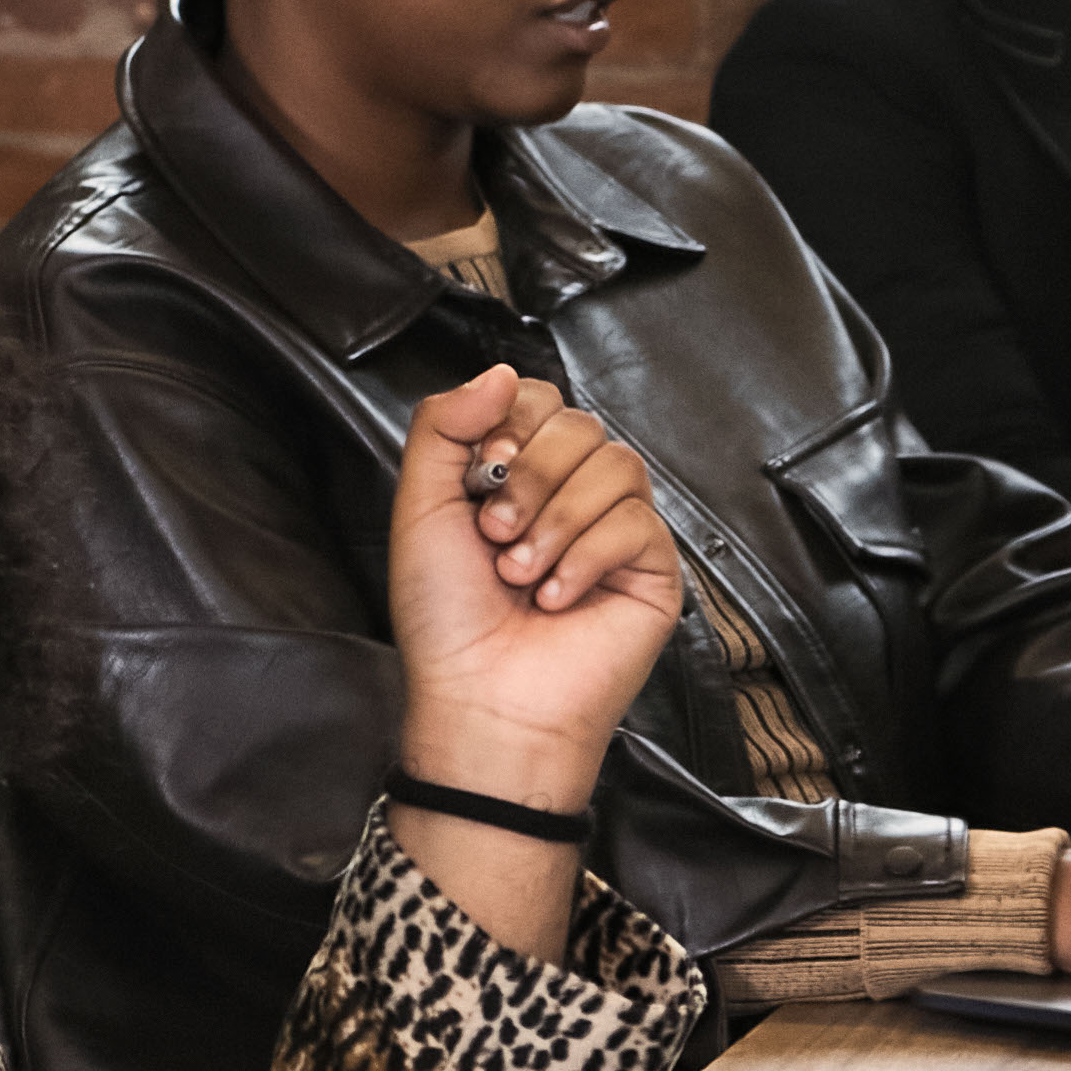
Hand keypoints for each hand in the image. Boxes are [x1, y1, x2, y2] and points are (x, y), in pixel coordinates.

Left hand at [386, 360, 684, 812]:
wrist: (481, 699)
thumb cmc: (447, 622)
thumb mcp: (419, 507)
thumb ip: (442, 426)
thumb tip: (499, 371)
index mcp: (516, 475)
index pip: (538, 400)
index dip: (511, 423)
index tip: (480, 473)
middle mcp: (569, 496)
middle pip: (579, 425)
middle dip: (529, 475)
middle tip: (496, 534)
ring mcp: (614, 531)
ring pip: (615, 464)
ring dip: (556, 520)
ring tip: (521, 572)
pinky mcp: (651, 569)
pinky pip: (636, 521)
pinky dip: (585, 558)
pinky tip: (556, 596)